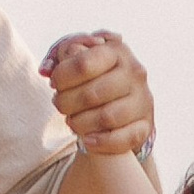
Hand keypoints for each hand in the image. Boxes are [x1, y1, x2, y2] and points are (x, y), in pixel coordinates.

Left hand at [40, 29, 154, 155]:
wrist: (123, 99)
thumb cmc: (94, 76)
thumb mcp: (79, 58)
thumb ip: (62, 56)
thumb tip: (48, 70)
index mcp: (116, 51)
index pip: (84, 63)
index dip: (62, 76)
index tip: (54, 83)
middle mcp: (134, 73)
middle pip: (93, 94)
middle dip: (67, 103)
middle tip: (59, 105)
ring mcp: (142, 100)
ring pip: (107, 118)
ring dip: (81, 123)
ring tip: (71, 122)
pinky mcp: (145, 126)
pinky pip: (124, 139)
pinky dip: (101, 142)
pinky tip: (87, 140)